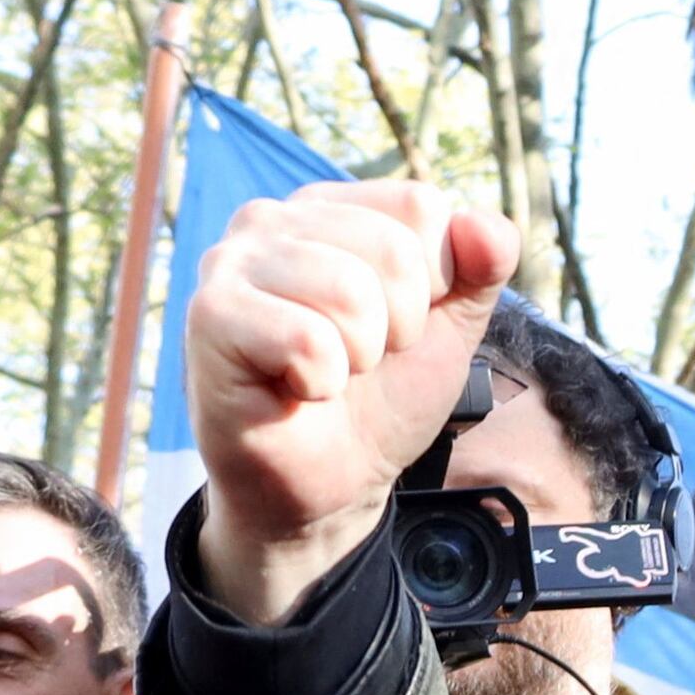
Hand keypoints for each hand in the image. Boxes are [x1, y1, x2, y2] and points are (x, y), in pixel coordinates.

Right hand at [175, 181, 521, 622]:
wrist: (335, 486)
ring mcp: (232, 262)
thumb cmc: (382, 399)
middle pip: (393, 250)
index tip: (395, 327)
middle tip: (359, 361)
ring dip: (359, 357)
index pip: (420, 208)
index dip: (432, 286)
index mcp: (331, 208)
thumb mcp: (452, 327)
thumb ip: (481, 265)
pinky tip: (295, 390)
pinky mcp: (210, 317)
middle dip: (399, 328)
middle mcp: (272, 219)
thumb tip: (484, 223)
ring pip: (350, 290)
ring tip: (329, 374)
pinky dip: (321, 383)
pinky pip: (305, 338)